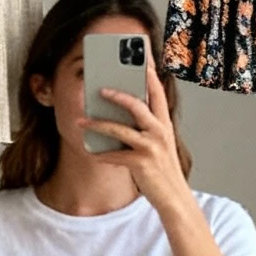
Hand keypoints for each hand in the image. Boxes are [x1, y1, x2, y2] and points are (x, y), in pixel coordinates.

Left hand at [89, 61, 189, 215]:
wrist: (174, 197)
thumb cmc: (162, 168)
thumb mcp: (158, 143)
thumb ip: (144, 126)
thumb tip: (118, 112)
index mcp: (164, 123)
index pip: (157, 92)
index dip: (147, 73)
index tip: (138, 58)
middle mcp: (160, 131)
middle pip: (138, 104)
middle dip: (117, 94)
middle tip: (100, 88)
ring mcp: (151, 146)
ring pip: (120, 129)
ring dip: (98, 124)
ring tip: (81, 121)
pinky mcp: (141, 163)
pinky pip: (114, 155)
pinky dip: (100, 154)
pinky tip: (89, 152)